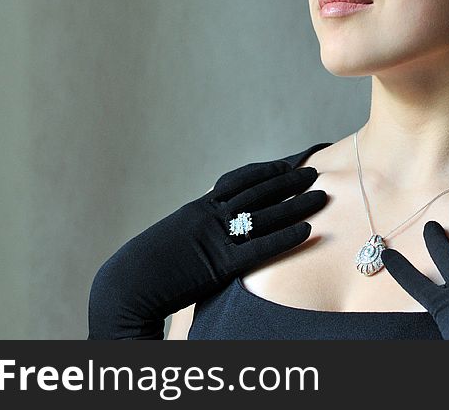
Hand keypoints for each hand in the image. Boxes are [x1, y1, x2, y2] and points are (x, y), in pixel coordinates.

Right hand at [88, 158, 326, 338]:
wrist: (127, 285)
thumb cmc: (146, 270)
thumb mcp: (173, 242)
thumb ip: (197, 235)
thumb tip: (212, 236)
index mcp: (197, 208)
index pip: (238, 181)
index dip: (265, 171)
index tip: (286, 164)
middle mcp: (209, 215)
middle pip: (258, 191)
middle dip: (288, 181)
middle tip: (314, 172)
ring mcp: (216, 237)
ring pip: (265, 214)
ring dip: (296, 203)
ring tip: (321, 195)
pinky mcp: (220, 265)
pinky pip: (260, 248)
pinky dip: (286, 237)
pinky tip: (308, 230)